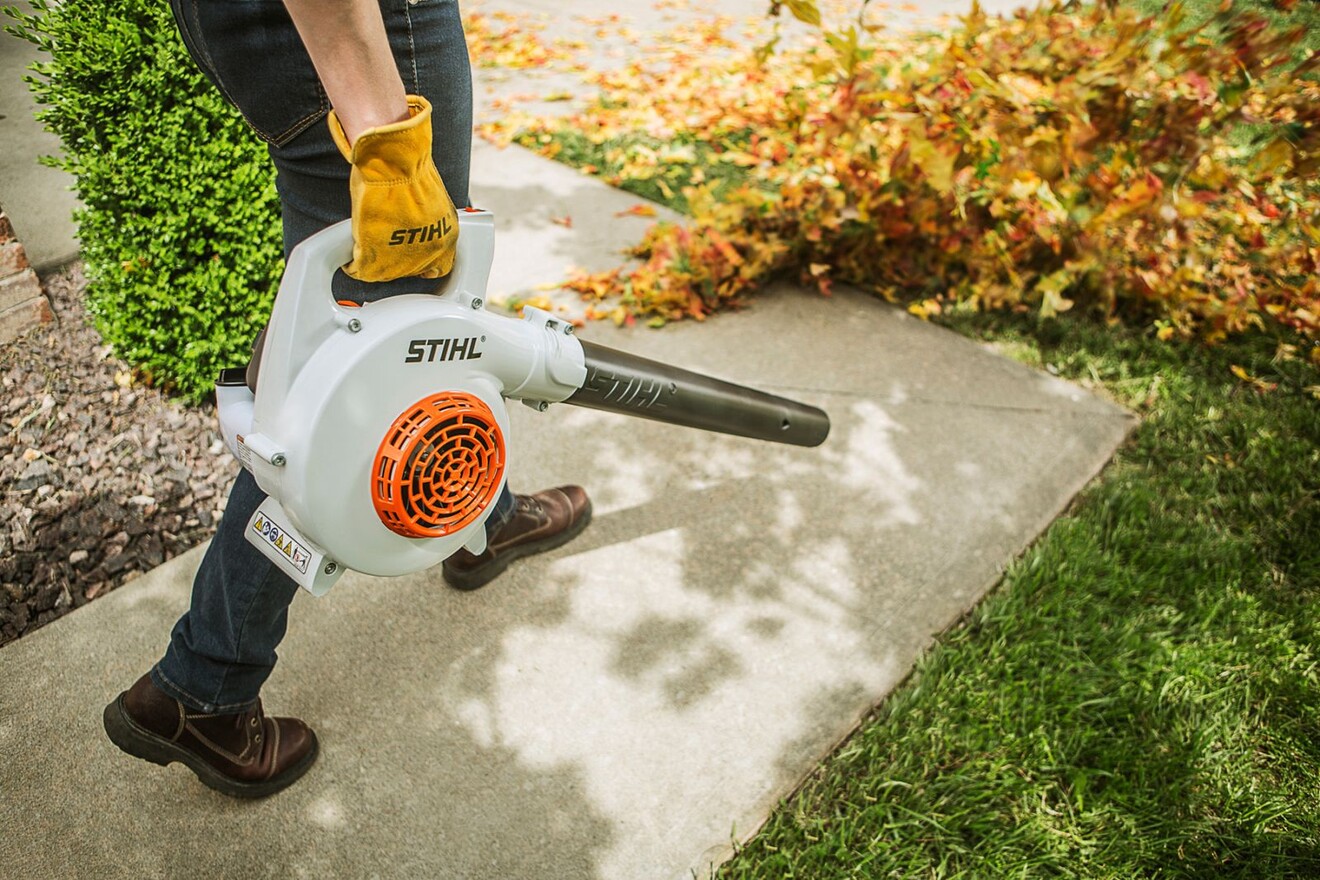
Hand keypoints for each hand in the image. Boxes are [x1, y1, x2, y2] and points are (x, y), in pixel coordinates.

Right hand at [328, 95, 458, 281]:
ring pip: (383, 272)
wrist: (393, 163)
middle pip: (408, 271)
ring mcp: (402, 261)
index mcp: (447, 239)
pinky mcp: (375, 260)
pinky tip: (353, 248)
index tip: (410, 252)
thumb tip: (415, 224)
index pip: (438, 267)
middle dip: (395, 258)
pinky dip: (354, 261)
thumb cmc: (409, 172)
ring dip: (374, 258)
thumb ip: (426, 222)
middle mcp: (428, 255)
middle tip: (384, 239)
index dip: (421, 260)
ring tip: (367, 238)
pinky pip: (360, 269)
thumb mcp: (432, 203)